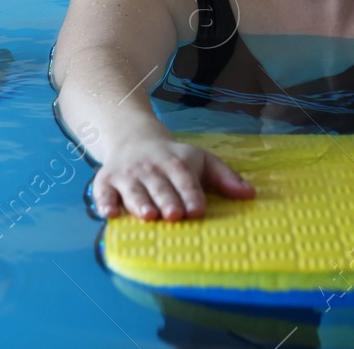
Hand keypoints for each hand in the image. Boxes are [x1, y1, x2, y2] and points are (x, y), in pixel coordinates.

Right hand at [92, 136, 254, 220]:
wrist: (133, 138)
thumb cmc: (173, 159)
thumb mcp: (201, 160)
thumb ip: (225, 177)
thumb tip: (251, 195)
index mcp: (176, 163)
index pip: (185, 178)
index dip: (191, 194)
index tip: (198, 210)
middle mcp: (151, 167)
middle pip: (160, 185)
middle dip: (167, 199)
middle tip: (174, 215)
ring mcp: (127, 174)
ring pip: (133, 189)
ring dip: (139, 202)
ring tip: (148, 216)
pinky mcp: (106, 181)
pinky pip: (103, 191)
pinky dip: (104, 202)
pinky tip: (110, 214)